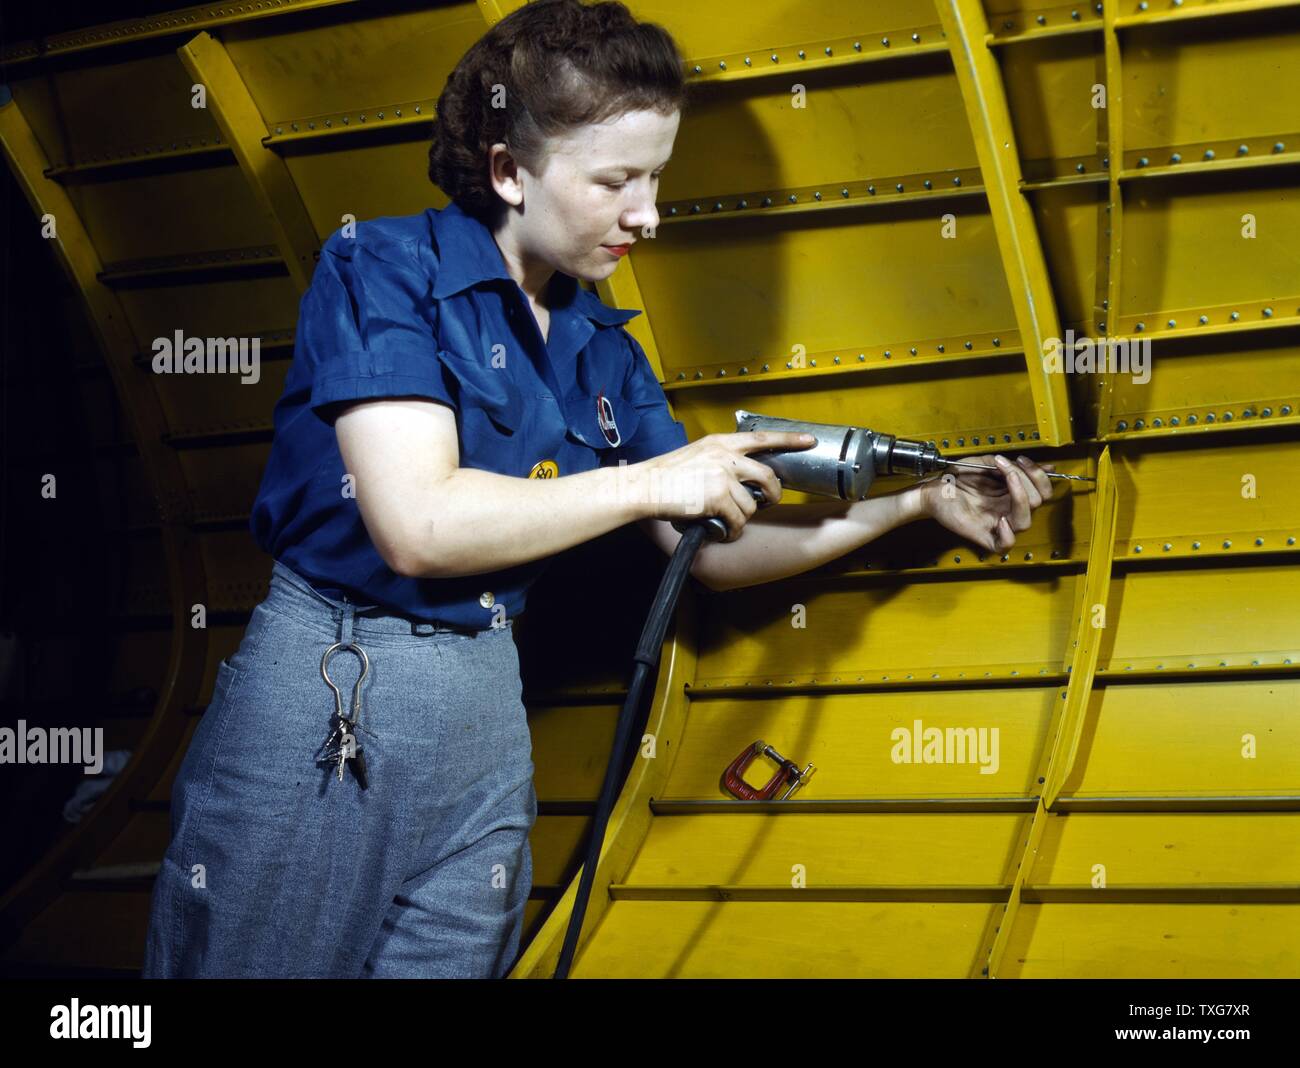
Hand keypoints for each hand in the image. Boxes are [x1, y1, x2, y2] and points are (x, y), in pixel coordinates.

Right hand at [634, 431, 815, 540]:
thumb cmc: (664, 476)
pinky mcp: (718, 497)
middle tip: (771, 501)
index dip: (789, 439)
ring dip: (742, 518)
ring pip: (751, 505)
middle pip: (768, 476)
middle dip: (775, 494)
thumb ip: (718, 461)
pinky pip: (738, 521)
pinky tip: (722, 531)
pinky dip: (732, 531)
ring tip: (726, 521)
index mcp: (720, 443)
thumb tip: (737, 479)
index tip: (809, 440)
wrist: (644, 486)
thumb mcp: (695, 455)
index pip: (762, 437)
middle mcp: (725, 457)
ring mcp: (723, 476)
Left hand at [917, 453, 1055, 551]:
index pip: (1042, 492)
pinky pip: (1004, 544)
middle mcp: (1008, 510)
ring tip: (1007, 478)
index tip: (1021, 460)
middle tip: (1004, 464)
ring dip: (1020, 496)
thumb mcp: (986, 463)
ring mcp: (997, 524)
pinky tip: (1000, 518)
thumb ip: (1011, 466)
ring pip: (1025, 521)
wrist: (933, 487)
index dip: (1038, 475)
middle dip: (1026, 478)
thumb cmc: (956, 478)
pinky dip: (1007, 534)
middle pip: (1037, 502)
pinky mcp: (983, 535)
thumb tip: (1043, 466)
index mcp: (1012, 495)